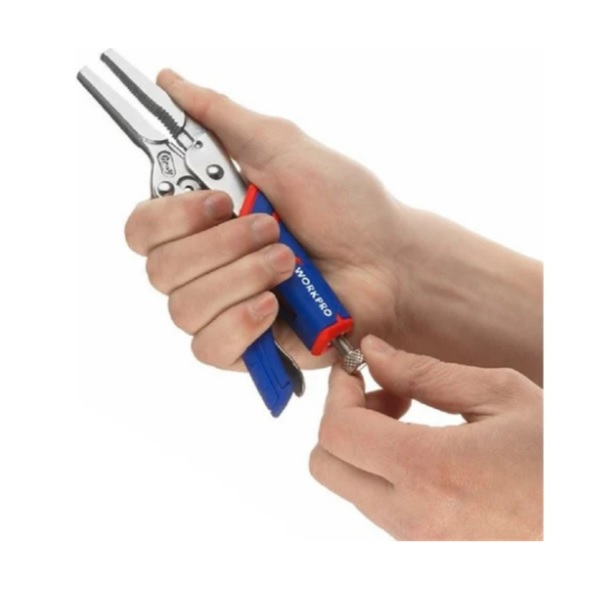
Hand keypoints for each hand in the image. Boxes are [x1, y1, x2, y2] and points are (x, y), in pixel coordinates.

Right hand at [124, 71, 408, 370]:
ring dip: (242, 277)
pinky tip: (274, 306)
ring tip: (289, 263)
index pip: (142, 228)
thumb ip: (222, 119)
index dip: (171, 216)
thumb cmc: (345, 206)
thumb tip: (168, 81)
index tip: (220, 200)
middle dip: (222, 246)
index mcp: (206, 221)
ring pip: (183, 309)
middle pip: (159, 270)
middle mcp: (205, 266)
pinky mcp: (245, 349)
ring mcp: (223, 308)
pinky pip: (209, 347)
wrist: (389, 262)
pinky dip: (240, 322)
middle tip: (273, 227)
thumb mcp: (283, 148)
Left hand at [310, 335, 542, 539]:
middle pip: (326, 465)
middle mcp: (414, 518)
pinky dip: (386, 475)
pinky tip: (428, 456)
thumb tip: (373, 353)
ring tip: (414, 424)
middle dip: (342, 420)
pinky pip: (380, 508)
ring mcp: (419, 544)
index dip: (337, 392)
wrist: (592, 528)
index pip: (337, 431)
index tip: (356, 372)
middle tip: (384, 398)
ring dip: (365, 448)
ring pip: (351, 487)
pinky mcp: (429, 555)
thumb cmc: (560, 458)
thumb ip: (425, 374)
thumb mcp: (502, 397)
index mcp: (430, 470)